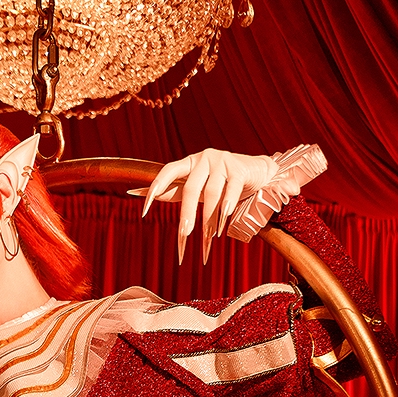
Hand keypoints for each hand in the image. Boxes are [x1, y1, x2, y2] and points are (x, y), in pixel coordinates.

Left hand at [134, 149, 276, 264]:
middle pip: (191, 188)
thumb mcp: (197, 187)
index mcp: (190, 162)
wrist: (257, 172)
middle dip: (187, 213)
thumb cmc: (220, 182)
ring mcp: (222, 162)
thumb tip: (141, 193)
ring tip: (207, 237)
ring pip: (211, 193)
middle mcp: (204, 159)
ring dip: (209, 217)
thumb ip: (174, 190)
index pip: (169, 171)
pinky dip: (227, 206)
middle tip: (184, 234)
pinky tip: (224, 218)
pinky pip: (231, 190)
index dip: (156, 187)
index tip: (144, 208)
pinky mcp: (239, 169)